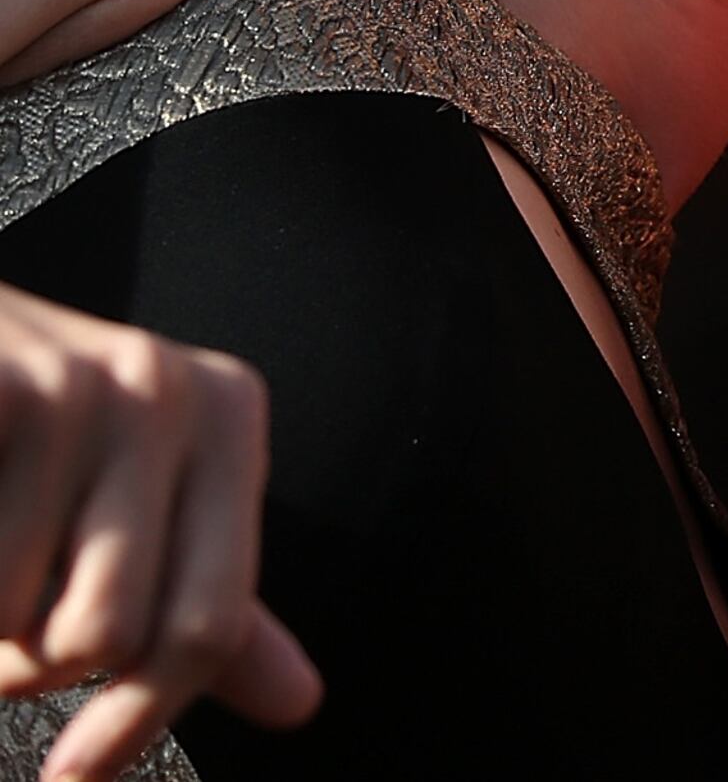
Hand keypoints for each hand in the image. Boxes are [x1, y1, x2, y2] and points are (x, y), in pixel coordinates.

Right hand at [0, 284, 320, 780]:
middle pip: (104, 639)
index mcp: (225, 415)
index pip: (208, 624)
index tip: (77, 776)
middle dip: (21, 664)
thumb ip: (205, 596)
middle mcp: (165, 387)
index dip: (136, 721)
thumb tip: (301, 703)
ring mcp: (74, 384)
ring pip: (8, 624)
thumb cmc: (16, 435)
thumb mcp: (130, 496)